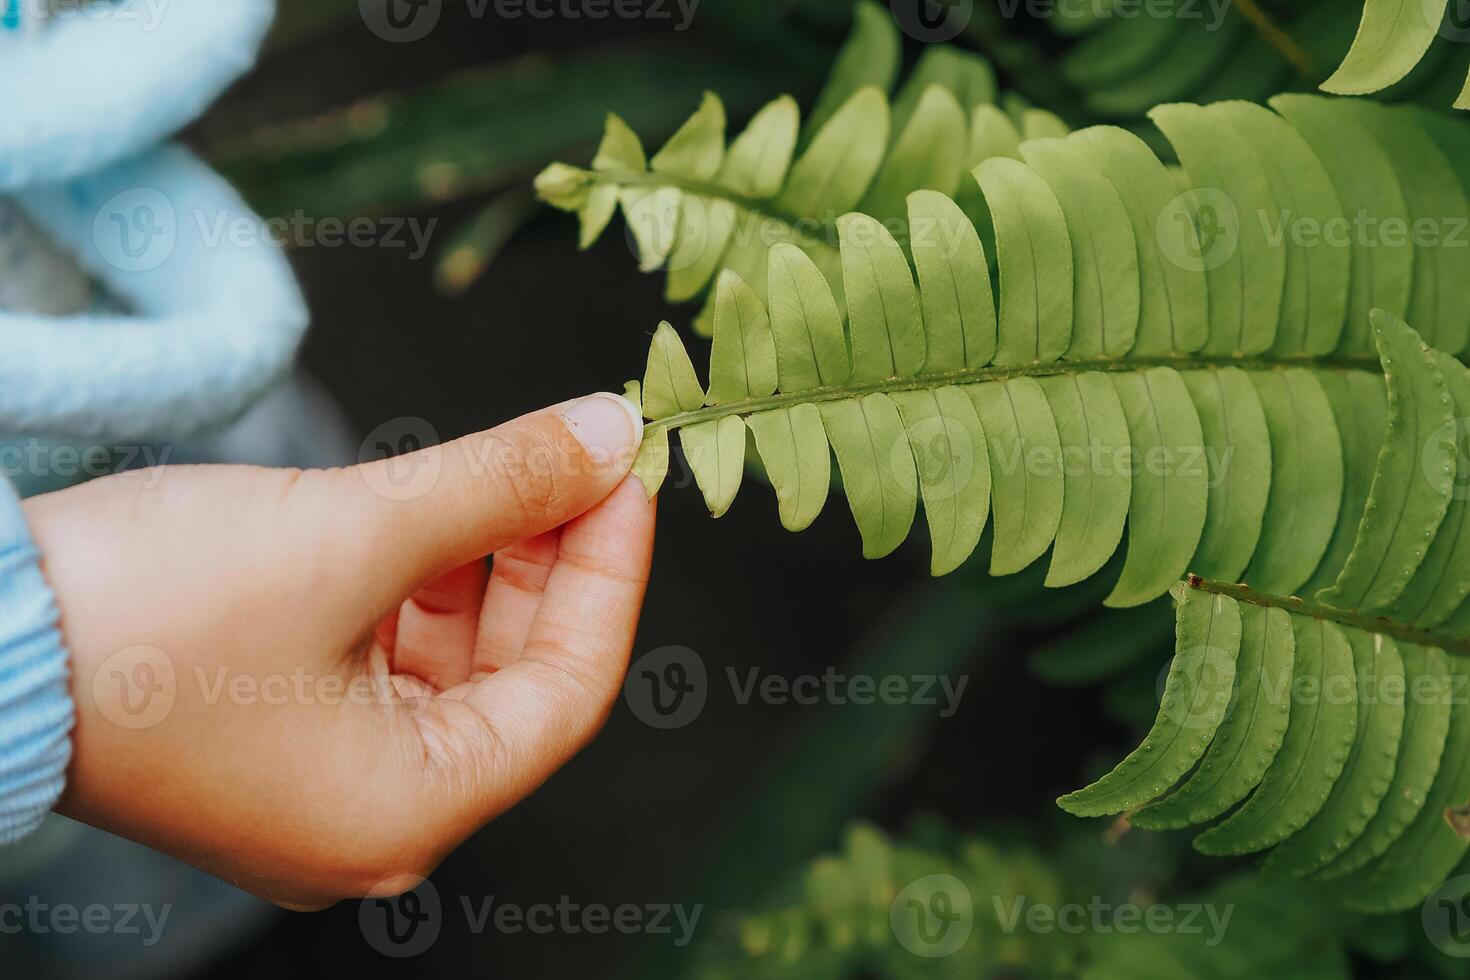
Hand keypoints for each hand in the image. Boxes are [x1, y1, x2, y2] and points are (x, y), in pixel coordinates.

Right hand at [22, 393, 652, 909]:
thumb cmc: (137, 613)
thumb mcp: (349, 531)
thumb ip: (497, 482)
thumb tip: (609, 434)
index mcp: (404, 814)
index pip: (569, 692)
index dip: (611, 571)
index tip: (628, 473)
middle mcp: (371, 819)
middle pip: (514, 675)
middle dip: (550, 556)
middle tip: (580, 457)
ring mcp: (318, 780)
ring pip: (450, 661)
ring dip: (485, 560)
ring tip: (512, 466)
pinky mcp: (274, 730)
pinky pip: (384, 657)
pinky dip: (419, 582)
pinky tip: (436, 507)